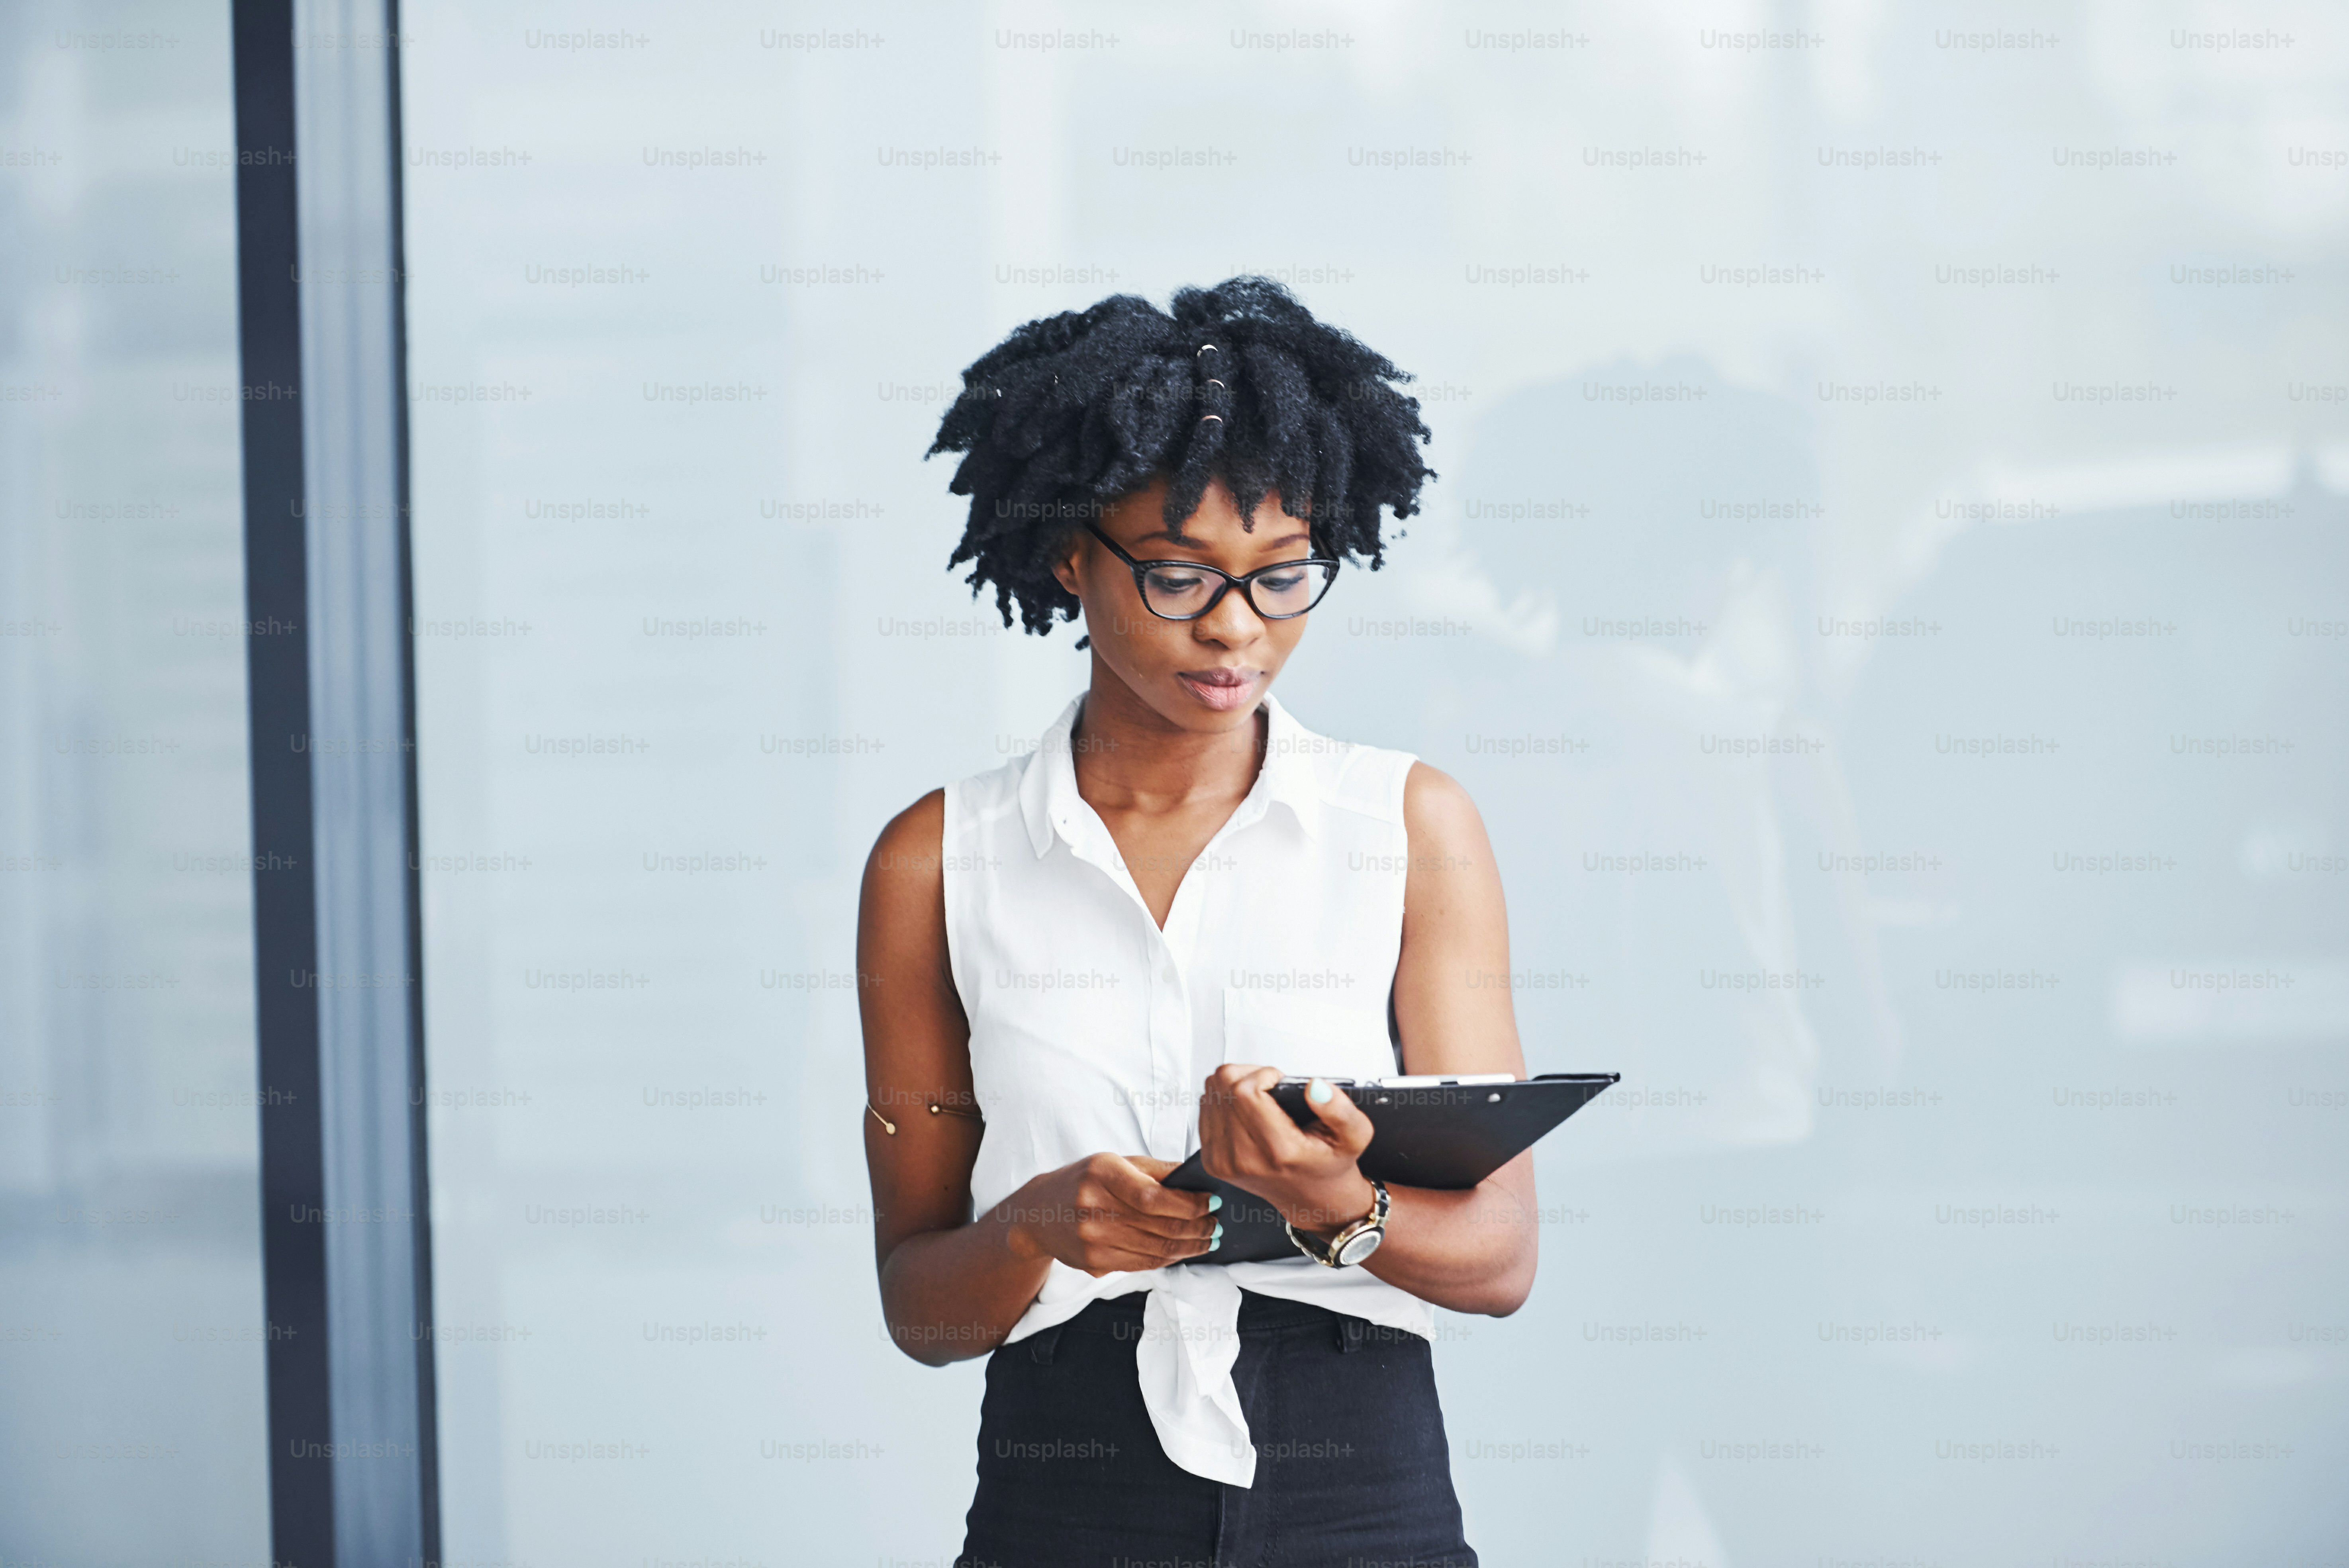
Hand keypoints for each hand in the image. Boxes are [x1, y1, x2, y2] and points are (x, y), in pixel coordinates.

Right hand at [999, 1153, 1218, 1275]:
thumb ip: (1156, 1170)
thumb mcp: (1115, 1162)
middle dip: (1198, 1227)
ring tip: (1208, 1239)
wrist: (1037, 1213)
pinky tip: (1182, 1250)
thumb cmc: (1084, 1181)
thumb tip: (1197, 1178)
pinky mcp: (1094, 1262)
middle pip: (1160, 1226)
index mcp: (1102, 1172)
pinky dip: (1168, 1258)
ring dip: (1189, 1246)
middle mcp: (1094, 1206)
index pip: (1155, 1196)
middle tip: (1217, 1224)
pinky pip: (1142, 1264)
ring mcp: (1092, 1238)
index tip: (1213, 1202)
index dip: (1190, 1204)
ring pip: (1156, 1249)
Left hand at [1197, 1065, 1377, 1238]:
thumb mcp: (1354, 1136)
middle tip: (1270, 1088)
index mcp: (1276, 1151)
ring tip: (1260, 1099)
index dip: (1263, 1074)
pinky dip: (1224, 1101)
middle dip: (1249, 1075)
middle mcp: (1243, 1158)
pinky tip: (1246, 1111)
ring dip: (1234, 1086)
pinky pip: (1205, 1109)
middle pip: (1224, 1086)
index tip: (1280, 1082)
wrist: (1310, 1198)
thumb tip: (1315, 1087)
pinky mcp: (1211, 1159)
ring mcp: (1222, 1160)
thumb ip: (1339, 1109)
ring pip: (1211, 1092)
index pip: (1246, 1090)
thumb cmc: (1328, 1165)